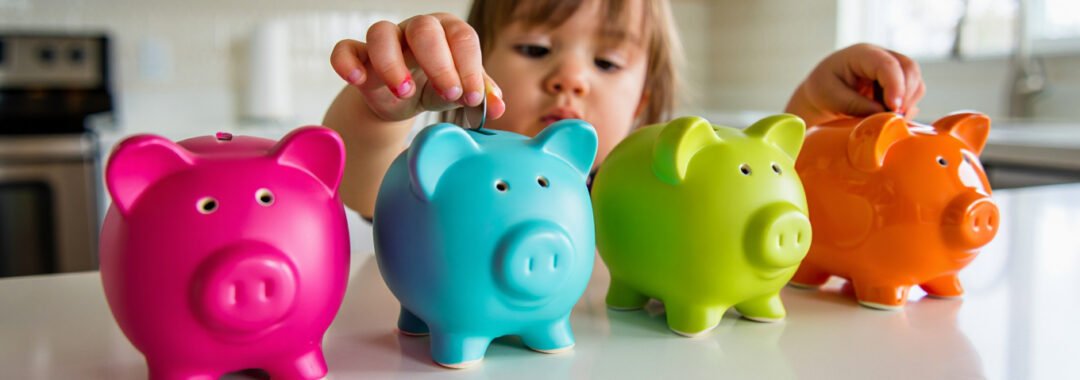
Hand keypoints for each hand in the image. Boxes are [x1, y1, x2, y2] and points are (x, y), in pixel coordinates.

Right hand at [330, 13, 505, 122]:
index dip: (469, 67)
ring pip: (381, 33)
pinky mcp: (358, 57)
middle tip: (449, 93)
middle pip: (424, 28)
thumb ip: (480, 95)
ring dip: (392, 63)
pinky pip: (345, 49)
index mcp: (447, 32)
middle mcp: (415, 30)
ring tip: (405, 92)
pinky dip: (347, 62)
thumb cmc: (435, 88)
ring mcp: (385, 41)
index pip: (462, 38)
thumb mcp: (460, 92)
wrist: (402, 103)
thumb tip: (498, 106)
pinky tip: (358, 80)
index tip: (471, 97)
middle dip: (439, 63)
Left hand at [786, 43, 924, 125]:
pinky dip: (905, 106)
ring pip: (915, 82)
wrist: (821, 92)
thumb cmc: (823, 90)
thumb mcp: (832, 98)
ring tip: (887, 117)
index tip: (894, 108)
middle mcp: (881, 56)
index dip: (895, 86)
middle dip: (906, 95)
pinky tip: (887, 114)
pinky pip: (912, 93)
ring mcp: (891, 68)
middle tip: (895, 118)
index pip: (887, 64)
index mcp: (861, 54)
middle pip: (909, 69)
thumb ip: (857, 105)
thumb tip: (886, 113)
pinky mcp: (897, 81)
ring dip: (907, 102)